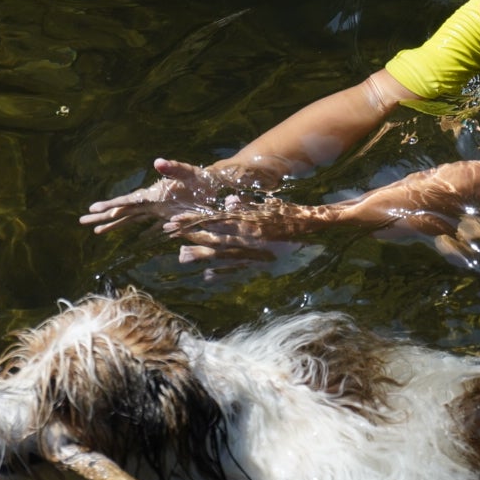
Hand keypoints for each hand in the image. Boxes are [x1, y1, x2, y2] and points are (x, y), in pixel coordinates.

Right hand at [80, 158, 230, 234]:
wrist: (214, 183)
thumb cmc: (201, 178)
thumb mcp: (188, 172)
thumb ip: (173, 167)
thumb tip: (158, 161)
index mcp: (153, 194)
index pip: (127, 201)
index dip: (109, 205)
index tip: (93, 209)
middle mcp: (151, 202)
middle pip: (122, 211)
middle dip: (102, 217)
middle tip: (82, 221)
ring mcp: (158, 209)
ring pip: (131, 219)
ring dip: (114, 225)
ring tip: (96, 232)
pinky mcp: (168, 215)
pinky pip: (150, 227)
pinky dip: (140, 232)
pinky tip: (134, 239)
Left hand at [164, 200, 322, 262]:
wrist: (310, 228)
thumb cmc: (289, 212)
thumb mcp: (269, 205)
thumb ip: (249, 206)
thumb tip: (230, 203)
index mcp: (248, 223)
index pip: (213, 220)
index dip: (193, 220)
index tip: (174, 219)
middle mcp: (247, 240)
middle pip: (212, 237)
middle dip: (190, 235)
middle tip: (168, 233)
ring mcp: (252, 253)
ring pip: (221, 255)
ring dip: (201, 254)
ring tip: (181, 256)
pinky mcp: (258, 261)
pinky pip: (237, 269)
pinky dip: (222, 272)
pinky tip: (208, 276)